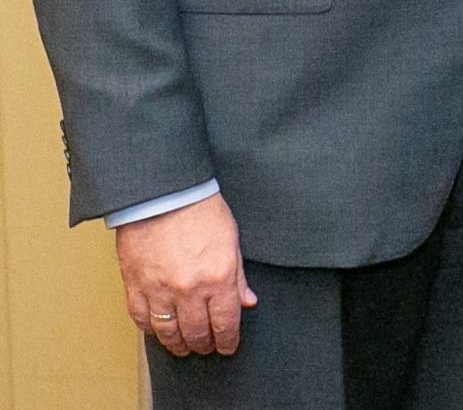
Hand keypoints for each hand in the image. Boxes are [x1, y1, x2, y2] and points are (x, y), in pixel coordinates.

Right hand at [116, 193, 255, 357]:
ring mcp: (159, 289)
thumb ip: (239, 276)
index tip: (228, 347)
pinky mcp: (134, 284)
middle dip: (204, 345)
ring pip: (168, 331)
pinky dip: (150, 329)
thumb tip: (247, 302)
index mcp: (218, 278)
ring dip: (177, 344)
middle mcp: (188, 289)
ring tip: (183, 347)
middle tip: (206, 349)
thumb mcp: (232, 241)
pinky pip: (141, 317)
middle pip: (197, 331)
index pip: (225, 322)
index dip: (228, 339)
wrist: (162, 194)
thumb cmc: (200, 210)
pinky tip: (158, 332)